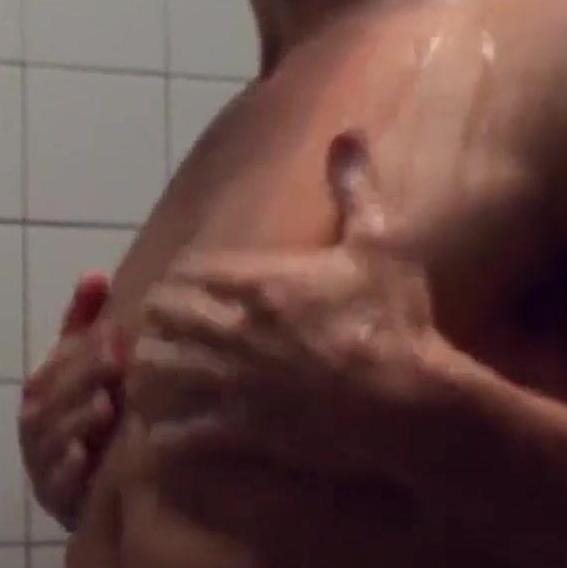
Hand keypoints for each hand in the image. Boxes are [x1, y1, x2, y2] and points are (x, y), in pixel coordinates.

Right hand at [20, 272, 125, 530]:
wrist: (95, 495)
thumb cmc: (89, 422)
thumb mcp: (87, 372)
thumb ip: (84, 325)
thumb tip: (93, 275)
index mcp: (42, 388)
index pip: (57, 362)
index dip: (81, 347)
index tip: (112, 333)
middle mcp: (35, 422)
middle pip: (52, 395)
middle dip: (83, 376)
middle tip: (116, 361)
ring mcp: (41, 461)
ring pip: (51, 436)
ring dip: (76, 420)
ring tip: (105, 407)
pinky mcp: (53, 497)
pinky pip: (55, 483)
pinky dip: (66, 470)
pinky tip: (83, 457)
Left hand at [128, 134, 452, 478]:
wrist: (415, 402)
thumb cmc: (398, 323)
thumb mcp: (381, 245)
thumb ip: (355, 188)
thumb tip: (346, 132)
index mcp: (258, 283)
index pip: (183, 272)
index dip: (178, 284)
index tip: (185, 296)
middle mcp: (233, 329)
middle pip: (157, 320)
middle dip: (157, 328)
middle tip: (165, 339)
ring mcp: (231, 383)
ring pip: (153, 374)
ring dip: (151, 377)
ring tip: (157, 384)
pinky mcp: (238, 431)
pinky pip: (174, 433)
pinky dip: (166, 434)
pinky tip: (170, 434)